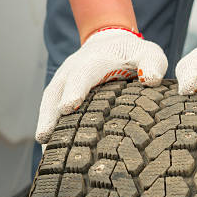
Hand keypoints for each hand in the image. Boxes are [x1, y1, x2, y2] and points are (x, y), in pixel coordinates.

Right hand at [36, 28, 167, 142]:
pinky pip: (49, 109)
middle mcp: (72, 69)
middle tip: (44, 137)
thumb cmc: (133, 54)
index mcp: (94, 60)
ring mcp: (63, 81)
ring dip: (45, 125)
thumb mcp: (149, 54)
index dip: (75, 90)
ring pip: (48, 102)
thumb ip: (152, 64)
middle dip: (50, 113)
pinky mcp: (60, 93)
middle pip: (56, 91)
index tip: (67, 108)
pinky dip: (48, 128)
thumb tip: (150, 80)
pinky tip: (50, 153)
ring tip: (45, 153)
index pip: (82, 74)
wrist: (112, 43)